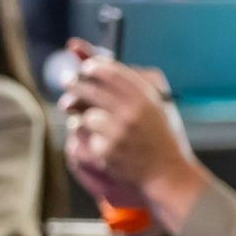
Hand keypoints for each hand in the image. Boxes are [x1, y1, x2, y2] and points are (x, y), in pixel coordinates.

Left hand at [60, 54, 205, 224]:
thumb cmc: (161, 136)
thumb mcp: (158, 106)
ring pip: (84, 114)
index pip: (111, 72)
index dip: (93, 66)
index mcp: (146, 98)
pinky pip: (85, 136)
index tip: (85, 66)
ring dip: (80, 113)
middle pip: (91, 90)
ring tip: (85, 115)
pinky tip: (97, 137)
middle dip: (74, 83)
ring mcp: (118, 132)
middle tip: (67, 81)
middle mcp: (131, 112)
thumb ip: (136, 84)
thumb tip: (102, 62)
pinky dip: (87, 134)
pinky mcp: (107, 151)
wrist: (168, 172)